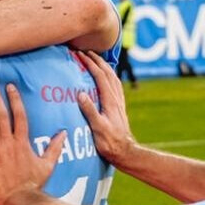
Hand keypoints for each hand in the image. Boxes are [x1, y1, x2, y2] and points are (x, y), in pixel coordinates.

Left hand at [0, 79, 63, 204]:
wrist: (19, 201)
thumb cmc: (33, 185)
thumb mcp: (47, 166)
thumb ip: (54, 148)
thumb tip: (63, 134)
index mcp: (23, 143)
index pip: (19, 115)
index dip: (14, 99)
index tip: (9, 86)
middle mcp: (8, 143)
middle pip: (1, 115)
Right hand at [76, 51, 137, 165]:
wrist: (125, 152)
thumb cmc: (109, 143)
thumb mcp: (97, 128)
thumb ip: (90, 111)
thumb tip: (81, 94)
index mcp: (110, 101)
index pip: (100, 76)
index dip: (90, 64)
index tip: (80, 54)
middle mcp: (116, 99)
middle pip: (108, 73)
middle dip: (97, 60)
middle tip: (85, 51)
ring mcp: (119, 102)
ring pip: (113, 77)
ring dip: (104, 66)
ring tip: (95, 59)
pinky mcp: (119, 107)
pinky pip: (115, 85)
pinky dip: (109, 76)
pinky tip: (106, 77)